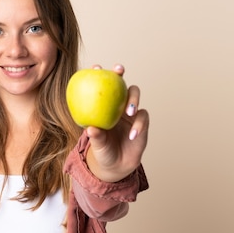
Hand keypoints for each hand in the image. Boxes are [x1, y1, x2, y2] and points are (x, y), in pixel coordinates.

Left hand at [85, 64, 149, 181]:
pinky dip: (138, 124)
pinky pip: (142, 117)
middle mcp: (116, 104)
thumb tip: (91, 129)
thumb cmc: (103, 151)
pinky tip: (132, 134)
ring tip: (129, 111)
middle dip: (118, 74)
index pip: (100, 86)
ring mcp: (130, 111)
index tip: (96, 67)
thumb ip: (96, 137)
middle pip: (119, 83)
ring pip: (134, 95)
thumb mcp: (97, 145)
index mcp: (102, 106)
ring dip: (132, 99)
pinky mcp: (142, 121)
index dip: (98, 74)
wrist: (116, 165)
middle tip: (118, 71)